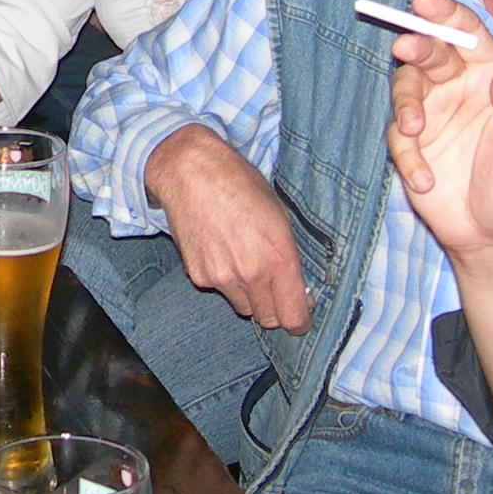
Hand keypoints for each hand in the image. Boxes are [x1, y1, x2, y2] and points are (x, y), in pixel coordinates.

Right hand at [141, 125, 310, 332]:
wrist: (192, 172)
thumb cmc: (240, 185)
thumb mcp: (280, 217)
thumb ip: (290, 259)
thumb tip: (298, 292)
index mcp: (279, 258)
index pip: (293, 317)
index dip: (300, 321)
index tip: (300, 317)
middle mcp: (251, 273)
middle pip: (268, 319)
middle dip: (275, 309)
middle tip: (273, 288)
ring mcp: (222, 277)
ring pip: (243, 307)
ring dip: (248, 295)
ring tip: (242, 260)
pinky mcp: (198, 275)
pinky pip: (219, 290)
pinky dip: (224, 280)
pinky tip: (221, 250)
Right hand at [386, 0, 492, 260]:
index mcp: (491, 76)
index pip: (468, 34)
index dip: (446, 13)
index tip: (425, 1)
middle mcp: (458, 87)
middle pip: (430, 51)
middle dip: (415, 44)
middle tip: (406, 47)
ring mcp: (431, 114)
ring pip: (405, 86)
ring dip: (405, 103)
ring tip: (415, 130)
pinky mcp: (411, 145)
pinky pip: (398, 138)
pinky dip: (408, 157)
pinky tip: (426, 181)